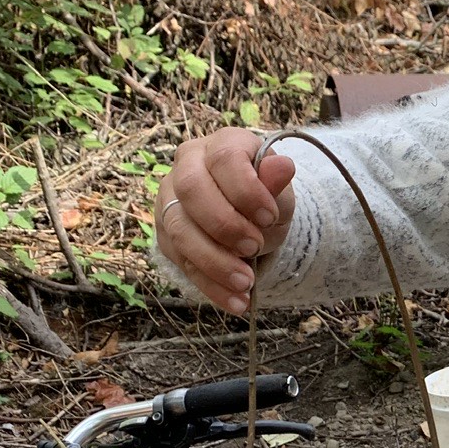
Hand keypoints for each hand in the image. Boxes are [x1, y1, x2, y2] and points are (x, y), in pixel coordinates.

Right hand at [155, 128, 296, 313]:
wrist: (249, 221)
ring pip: (180, 229)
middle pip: (192, 190)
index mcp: (220, 146)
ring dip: (214, 261)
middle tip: (255, 248)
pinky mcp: (164, 234)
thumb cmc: (264, 199)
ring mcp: (169, 200)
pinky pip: (181, 262)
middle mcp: (186, 166)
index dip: (246, 190)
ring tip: (246, 283)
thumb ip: (276, 184)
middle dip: (225, 225)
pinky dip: (210, 285)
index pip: (224, 159)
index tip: (270, 217)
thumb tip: (283, 166)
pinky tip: (236, 301)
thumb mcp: (279, 193)